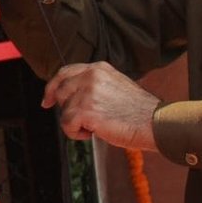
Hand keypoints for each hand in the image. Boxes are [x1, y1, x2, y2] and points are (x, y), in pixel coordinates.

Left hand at [42, 61, 157, 150]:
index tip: (46, 101)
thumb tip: (73, 96)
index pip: (65, 72)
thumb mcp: (116, 87)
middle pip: (60, 92)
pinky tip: (94, 133)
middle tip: (80, 122)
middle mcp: (91, 76)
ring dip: (75, 124)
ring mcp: (87, 92)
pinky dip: (76, 134)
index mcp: (98, 68)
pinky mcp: (86, 110)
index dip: (53, 87)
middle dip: (66, 109)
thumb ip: (95, 85)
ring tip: (96, 127)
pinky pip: (67, 125)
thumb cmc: (138, 112)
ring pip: (63, 111)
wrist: (155, 123)